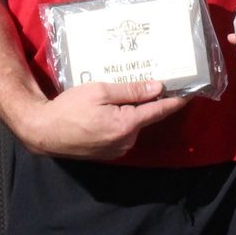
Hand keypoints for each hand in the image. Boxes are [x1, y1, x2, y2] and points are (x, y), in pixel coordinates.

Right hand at [17, 80, 188, 159]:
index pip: (159, 111)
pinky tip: (104, 112)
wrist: (44, 131)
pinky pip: (122, 133)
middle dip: (145, 101)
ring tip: (112, 97)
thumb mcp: (100, 92)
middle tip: (139, 81)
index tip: (191, 92)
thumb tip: (157, 87)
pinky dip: (119, 121)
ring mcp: (117, 150)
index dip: (176, 100)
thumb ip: (131, 91)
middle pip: (145, 116)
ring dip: (129, 111)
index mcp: (127, 125)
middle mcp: (127, 141)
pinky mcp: (108, 153)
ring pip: (133, 125)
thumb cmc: (70, 108)